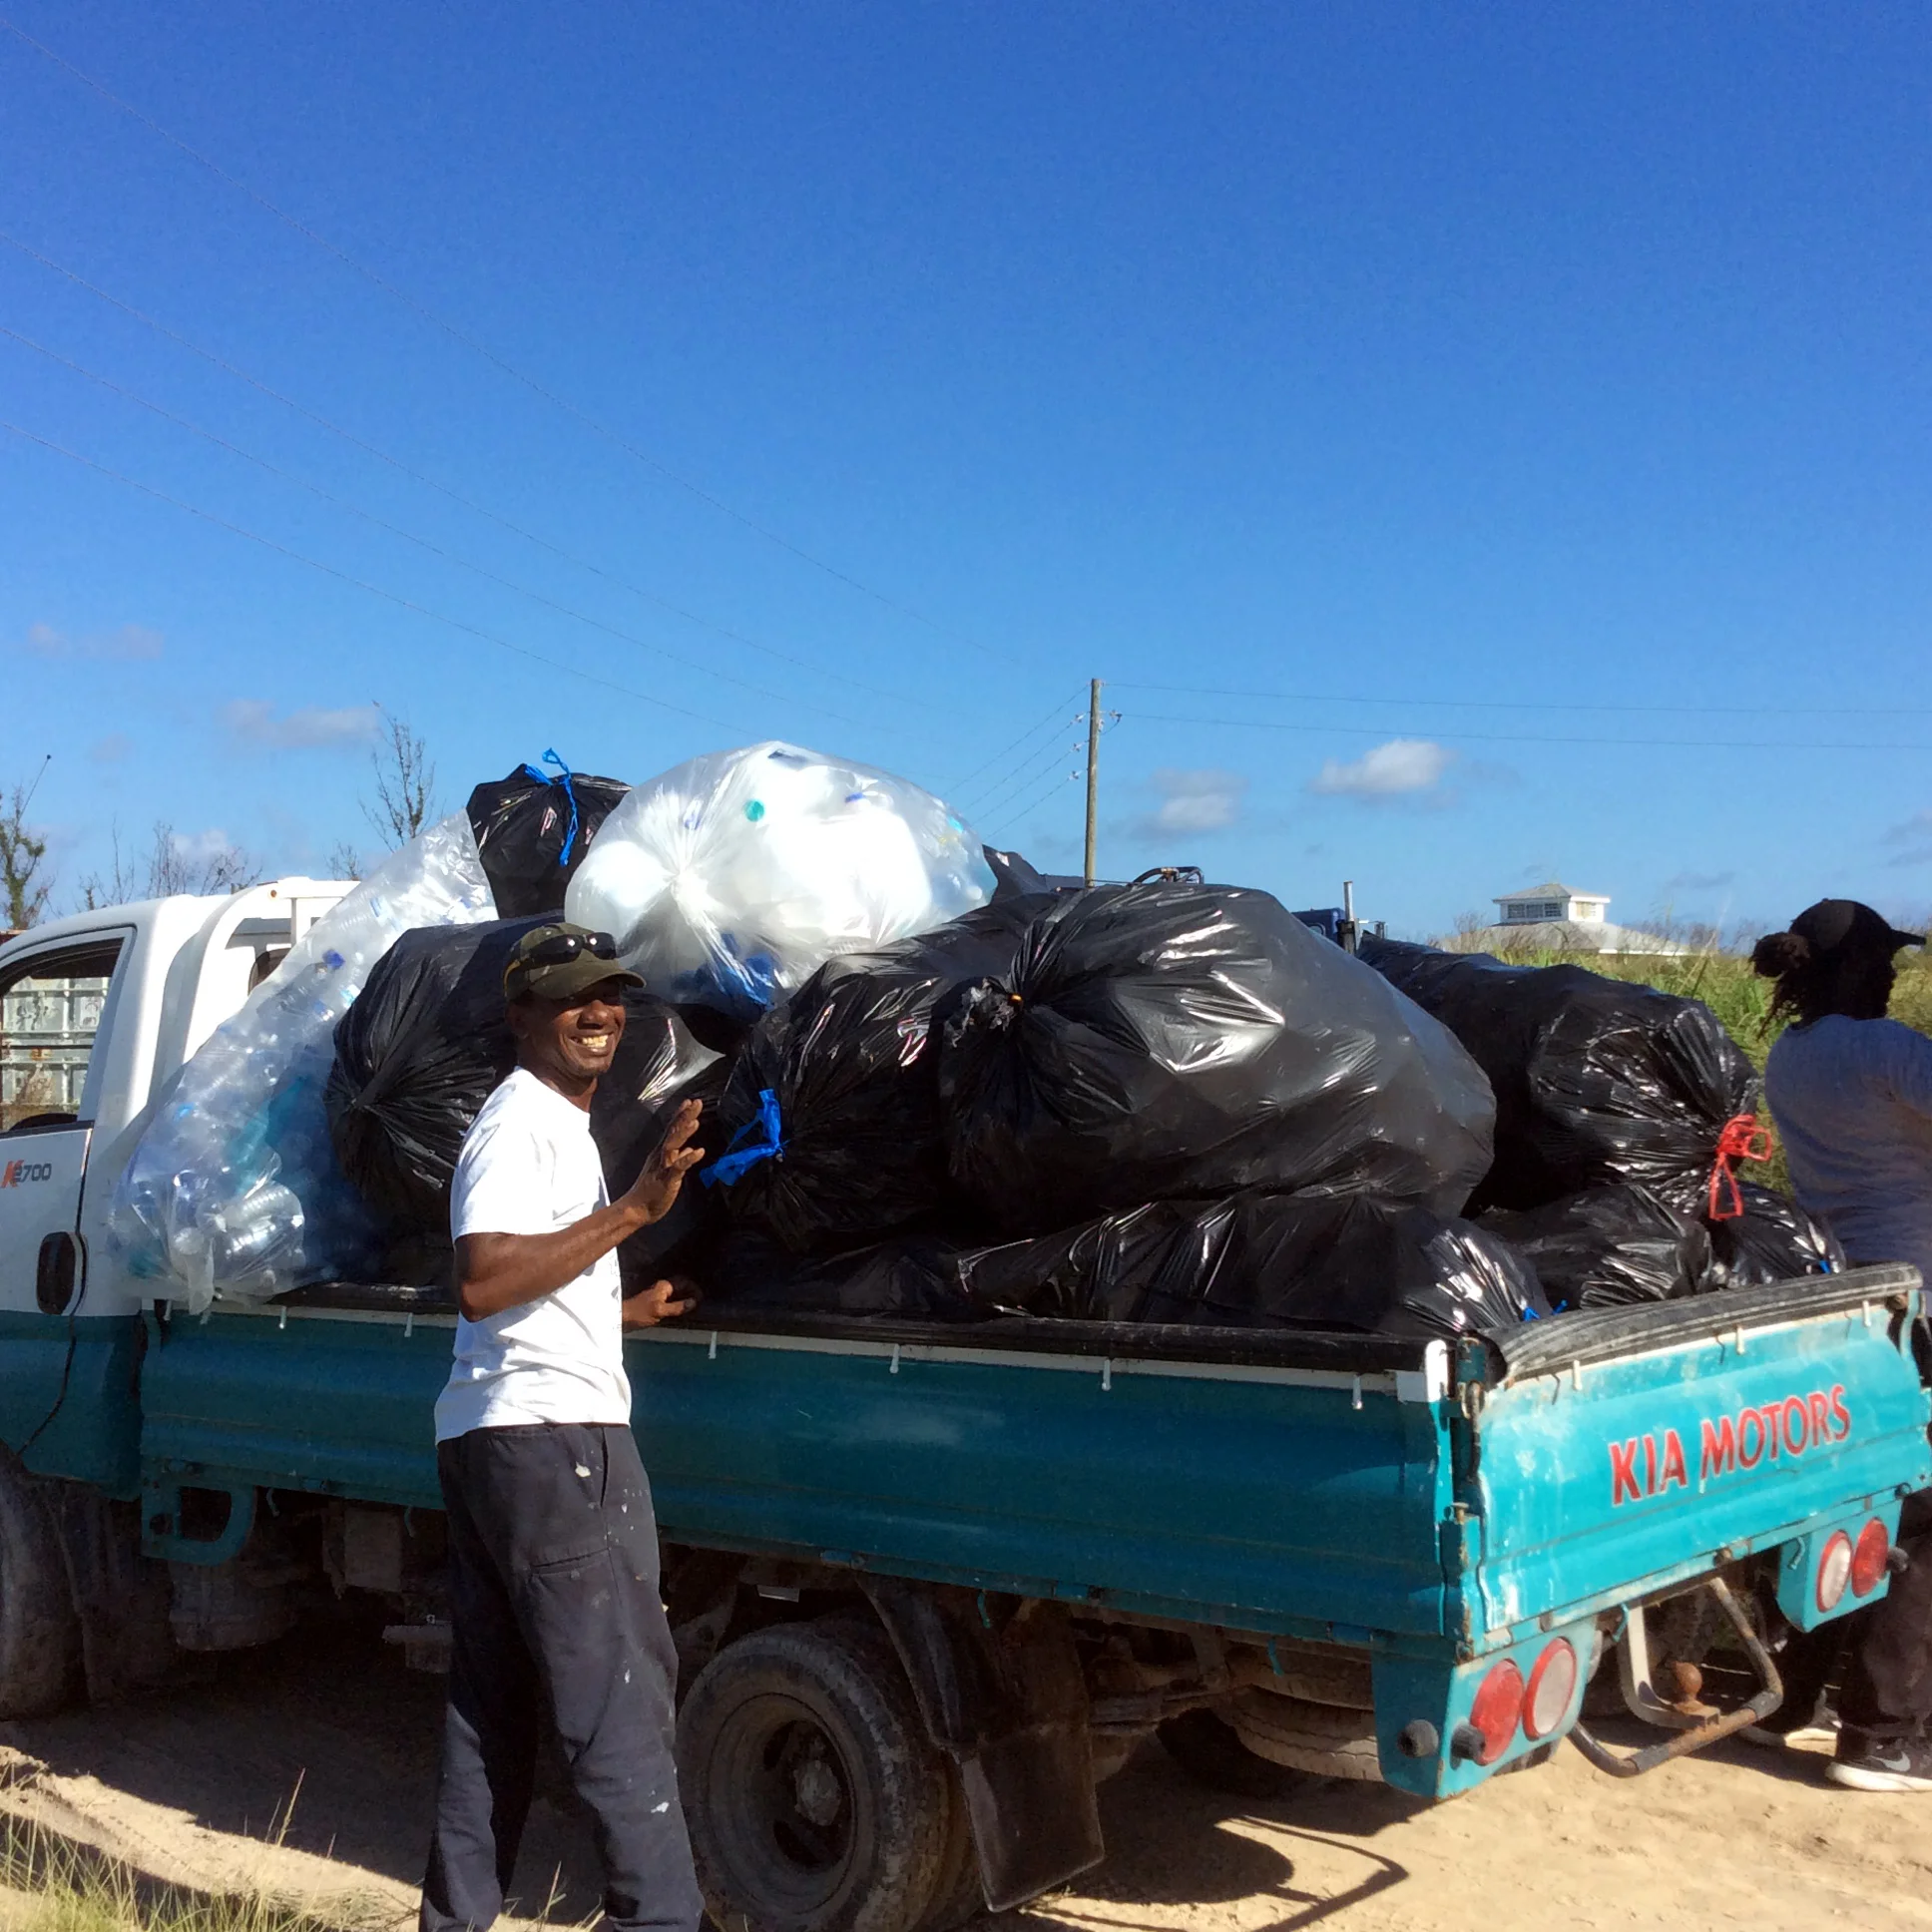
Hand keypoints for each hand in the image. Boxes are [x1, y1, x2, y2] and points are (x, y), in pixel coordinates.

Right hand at [621, 1098, 704, 1225]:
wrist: (636, 1210)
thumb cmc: (652, 1191)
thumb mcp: (669, 1171)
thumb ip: (679, 1158)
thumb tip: (691, 1148)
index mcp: (661, 1153)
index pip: (671, 1130)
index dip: (680, 1116)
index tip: (690, 1102)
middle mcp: (661, 1156)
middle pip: (673, 1132)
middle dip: (684, 1117)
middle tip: (696, 1102)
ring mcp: (662, 1167)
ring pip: (672, 1146)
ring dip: (683, 1133)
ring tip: (695, 1121)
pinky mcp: (666, 1179)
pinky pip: (678, 1167)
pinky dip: (688, 1158)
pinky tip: (699, 1152)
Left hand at [622, 1278, 699, 1327]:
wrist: (622, 1318)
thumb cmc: (639, 1313)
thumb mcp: (660, 1311)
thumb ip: (677, 1307)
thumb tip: (693, 1302)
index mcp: (664, 1286)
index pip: (684, 1282)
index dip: (694, 1289)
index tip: (701, 1299)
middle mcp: (662, 1288)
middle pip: (682, 1287)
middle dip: (692, 1293)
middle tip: (700, 1304)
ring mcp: (659, 1295)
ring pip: (677, 1294)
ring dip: (685, 1300)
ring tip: (693, 1309)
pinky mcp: (656, 1303)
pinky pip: (672, 1301)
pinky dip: (679, 1305)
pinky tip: (682, 1312)